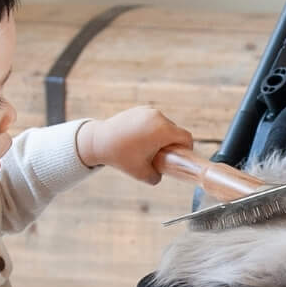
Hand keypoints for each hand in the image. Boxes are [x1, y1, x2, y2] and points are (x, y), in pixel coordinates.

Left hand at [76, 106, 191, 184]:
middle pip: (176, 131)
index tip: (180, 158)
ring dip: (162, 136)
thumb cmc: (121, 157)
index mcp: (163, 130)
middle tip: (163, 156)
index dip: (187, 150)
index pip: (186, 138)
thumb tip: (162, 174)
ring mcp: (148, 111)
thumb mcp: (143, 174)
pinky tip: (142, 140)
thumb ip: (157, 177)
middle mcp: (158, 117)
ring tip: (150, 148)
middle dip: (173, 144)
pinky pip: (153, 120)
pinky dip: (152, 129)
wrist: (98, 140)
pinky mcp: (140, 109)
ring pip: (165, 125)